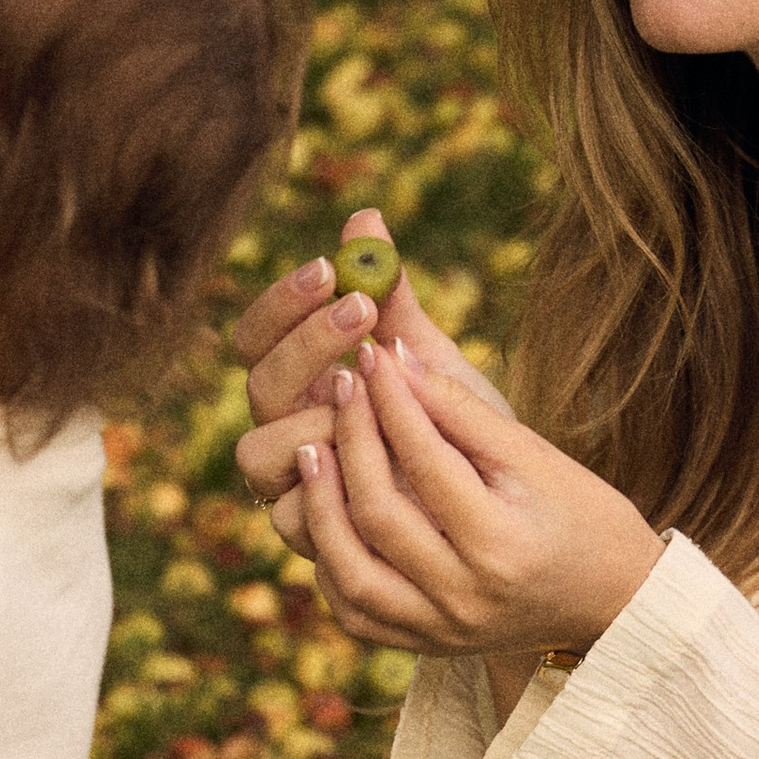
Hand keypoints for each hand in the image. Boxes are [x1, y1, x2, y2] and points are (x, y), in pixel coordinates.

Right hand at [231, 207, 504, 556]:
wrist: (503, 510)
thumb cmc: (458, 427)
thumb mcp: (432, 360)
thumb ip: (396, 300)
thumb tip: (367, 216)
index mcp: (299, 385)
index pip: (257, 336)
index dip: (284, 302)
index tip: (331, 268)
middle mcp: (285, 435)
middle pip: (256, 388)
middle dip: (305, 346)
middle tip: (364, 310)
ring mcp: (294, 492)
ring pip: (258, 456)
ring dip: (313, 419)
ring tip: (372, 393)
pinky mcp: (315, 542)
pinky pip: (293, 516)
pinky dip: (330, 485)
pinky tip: (379, 458)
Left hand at [296, 335, 662, 659]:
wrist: (612, 600)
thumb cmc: (581, 515)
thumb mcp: (535, 456)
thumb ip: (462, 411)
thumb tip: (392, 360)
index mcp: (500, 544)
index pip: (426, 460)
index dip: (391, 400)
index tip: (370, 355)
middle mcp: (465, 597)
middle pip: (378, 514)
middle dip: (351, 441)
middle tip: (337, 388)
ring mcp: (441, 631)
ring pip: (349, 574)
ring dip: (321, 509)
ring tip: (312, 451)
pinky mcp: (425, 645)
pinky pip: (356, 612)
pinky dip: (332, 562)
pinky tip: (328, 515)